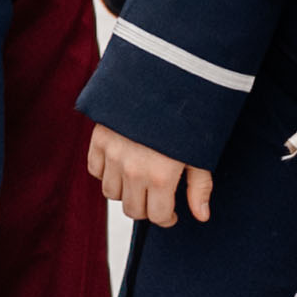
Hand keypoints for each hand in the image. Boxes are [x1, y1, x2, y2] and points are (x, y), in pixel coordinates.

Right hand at [88, 124, 210, 228]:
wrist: (161, 78)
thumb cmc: (186, 116)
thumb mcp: (200, 152)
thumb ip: (199, 187)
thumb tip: (202, 216)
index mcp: (161, 177)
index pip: (156, 216)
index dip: (167, 218)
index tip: (172, 213)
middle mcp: (133, 170)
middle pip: (132, 209)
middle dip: (147, 208)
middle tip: (157, 197)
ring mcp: (113, 155)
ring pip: (111, 193)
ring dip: (126, 192)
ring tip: (140, 180)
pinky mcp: (99, 140)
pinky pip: (95, 170)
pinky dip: (106, 172)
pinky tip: (122, 164)